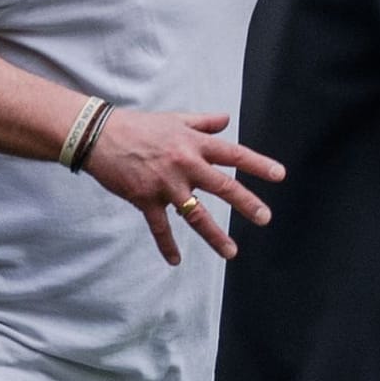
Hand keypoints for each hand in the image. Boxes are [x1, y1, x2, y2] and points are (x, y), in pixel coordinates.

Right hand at [82, 110, 284, 264]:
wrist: (99, 135)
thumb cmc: (139, 126)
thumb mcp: (174, 119)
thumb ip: (203, 122)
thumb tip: (226, 119)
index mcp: (193, 144)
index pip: (232, 154)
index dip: (257, 164)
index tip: (279, 175)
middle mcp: (184, 164)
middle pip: (222, 186)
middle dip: (246, 203)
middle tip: (265, 217)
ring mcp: (165, 184)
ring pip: (195, 214)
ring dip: (215, 235)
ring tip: (232, 252)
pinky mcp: (145, 199)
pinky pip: (160, 227)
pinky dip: (167, 246)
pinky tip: (176, 261)